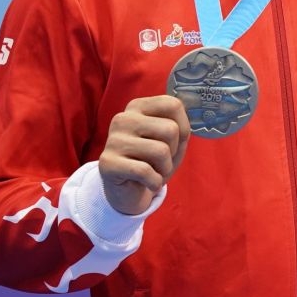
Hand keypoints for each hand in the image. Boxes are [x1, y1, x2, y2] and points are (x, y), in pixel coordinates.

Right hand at [98, 96, 191, 215]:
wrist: (129, 191)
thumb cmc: (154, 162)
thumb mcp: (173, 141)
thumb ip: (181, 126)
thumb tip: (189, 118)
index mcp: (138, 107)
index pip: (173, 105)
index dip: (184, 128)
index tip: (174, 141)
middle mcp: (123, 118)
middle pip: (170, 129)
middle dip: (173, 151)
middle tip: (160, 161)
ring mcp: (113, 140)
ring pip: (160, 151)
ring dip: (164, 168)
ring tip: (152, 171)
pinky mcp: (107, 163)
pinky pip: (145, 171)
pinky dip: (154, 182)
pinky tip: (145, 183)